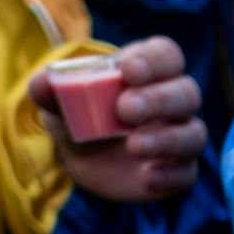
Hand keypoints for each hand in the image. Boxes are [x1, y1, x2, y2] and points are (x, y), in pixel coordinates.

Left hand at [29, 37, 206, 201]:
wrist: (84, 161)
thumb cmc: (81, 117)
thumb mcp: (60, 103)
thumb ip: (51, 91)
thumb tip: (41, 83)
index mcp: (148, 71)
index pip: (166, 55)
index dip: (153, 61)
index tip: (127, 70)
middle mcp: (172, 100)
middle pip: (186, 92)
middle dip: (158, 99)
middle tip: (125, 109)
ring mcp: (179, 136)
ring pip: (193, 133)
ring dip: (166, 138)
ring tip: (133, 145)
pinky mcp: (178, 171)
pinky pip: (187, 174)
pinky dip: (170, 176)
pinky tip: (146, 178)